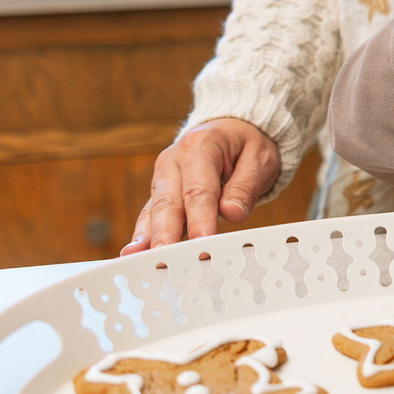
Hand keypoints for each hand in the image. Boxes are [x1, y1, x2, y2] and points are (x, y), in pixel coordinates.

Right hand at [121, 118, 280, 253]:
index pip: (200, 189)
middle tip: (170, 261)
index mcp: (200, 147)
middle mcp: (174, 162)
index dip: (200, 218)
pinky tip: (133, 254)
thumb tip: (232, 213)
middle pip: (169, 203)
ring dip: (150, 239)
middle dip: (168, 234)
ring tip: (143, 263)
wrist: (231, 130)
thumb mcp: (260, 158)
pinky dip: (143, 235)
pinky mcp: (160, 193)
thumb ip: (246, 186)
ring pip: (155, 211)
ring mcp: (163, 178)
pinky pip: (150, 215)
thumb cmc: (246, 145)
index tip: (203, 241)